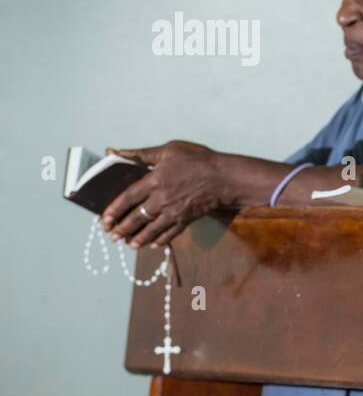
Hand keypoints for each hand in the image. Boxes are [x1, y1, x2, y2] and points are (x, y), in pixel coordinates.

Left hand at [100, 141, 230, 247]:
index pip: (127, 198)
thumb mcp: (169, 150)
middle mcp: (162, 200)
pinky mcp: (187, 219)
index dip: (114, 210)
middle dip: (122, 228)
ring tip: (129, 245)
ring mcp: (175, 212)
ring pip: (152, 229)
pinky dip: (161, 240)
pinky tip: (153, 244)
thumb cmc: (199, 160)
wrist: (226, 177)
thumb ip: (140, 154)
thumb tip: (114, 151)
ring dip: (138, 238)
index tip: (103, 219)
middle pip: (137, 218)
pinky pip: (171, 233)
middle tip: (112, 236)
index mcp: (154, 182)